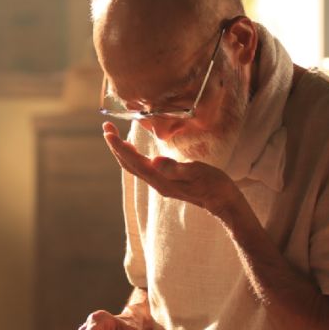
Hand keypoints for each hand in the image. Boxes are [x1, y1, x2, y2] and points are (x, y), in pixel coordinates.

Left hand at [102, 122, 239, 216]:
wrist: (222, 201)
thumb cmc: (212, 184)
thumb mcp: (196, 172)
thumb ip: (175, 168)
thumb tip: (155, 161)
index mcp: (160, 179)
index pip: (133, 161)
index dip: (118, 146)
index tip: (108, 132)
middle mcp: (156, 182)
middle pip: (128, 164)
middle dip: (115, 147)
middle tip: (106, 128)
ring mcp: (160, 183)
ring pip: (133, 167)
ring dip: (122, 151)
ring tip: (114, 136)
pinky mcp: (166, 181)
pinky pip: (142, 168)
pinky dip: (133, 157)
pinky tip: (133, 150)